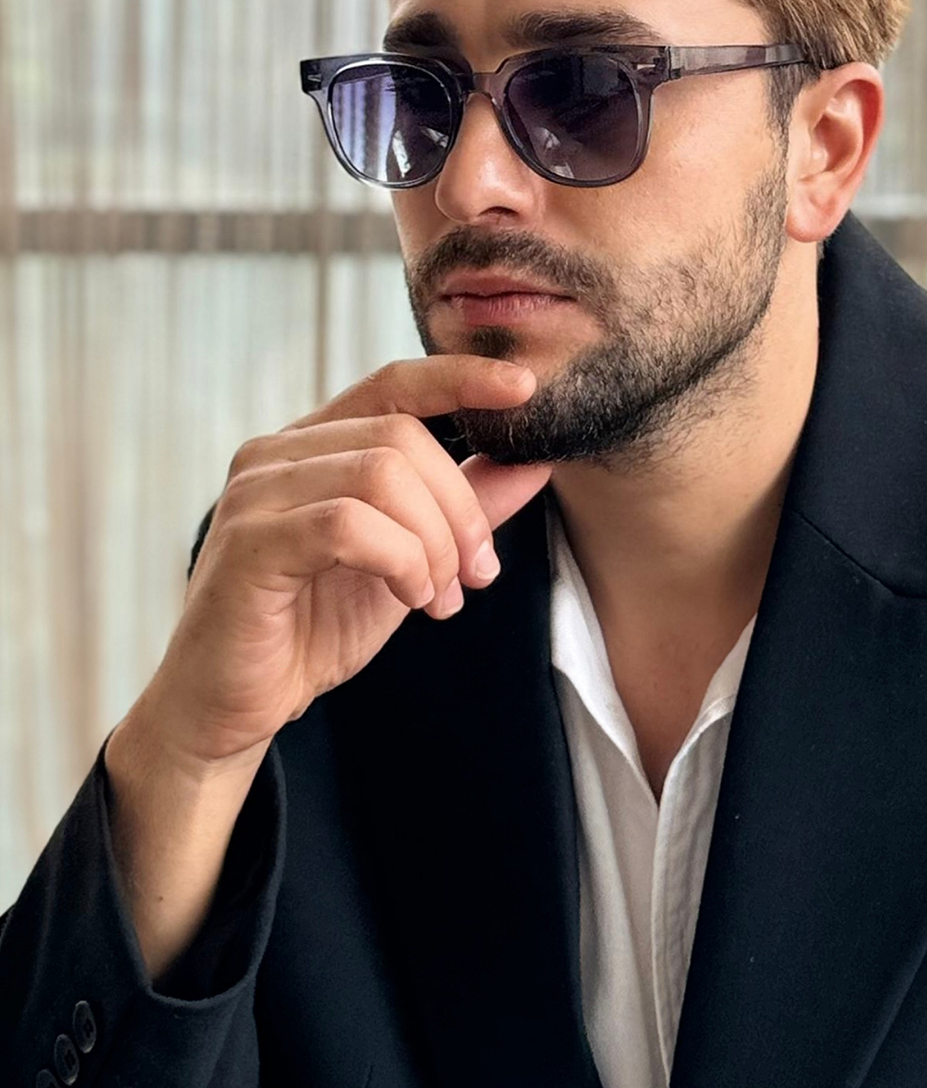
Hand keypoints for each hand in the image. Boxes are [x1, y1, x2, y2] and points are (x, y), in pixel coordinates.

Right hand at [136, 355, 551, 770]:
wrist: (231, 709)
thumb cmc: (311, 628)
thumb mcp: (409, 560)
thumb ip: (462, 509)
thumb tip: (534, 462)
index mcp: (312, 445)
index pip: (393, 384)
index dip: (460, 378)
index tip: (524, 388)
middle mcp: (276, 453)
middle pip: (401, 435)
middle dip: (460, 506)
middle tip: (478, 572)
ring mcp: (255, 493)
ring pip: (381, 473)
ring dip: (434, 541)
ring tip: (440, 597)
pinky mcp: (250, 542)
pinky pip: (348, 524)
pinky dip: (401, 560)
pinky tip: (411, 598)